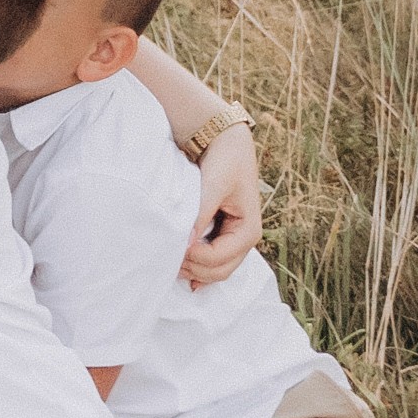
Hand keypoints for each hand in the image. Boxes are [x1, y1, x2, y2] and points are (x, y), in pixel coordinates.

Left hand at [179, 121, 266, 281]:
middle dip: (195, 270)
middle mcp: (245, 239)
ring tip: (171, 263)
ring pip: (216, 270)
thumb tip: (187, 243)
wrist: (226, 144)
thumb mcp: (214, 185)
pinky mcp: (224, 236)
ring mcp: (235, 240)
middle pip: (220, 271)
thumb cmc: (224, 162)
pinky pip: (213, 262)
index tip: (176, 246)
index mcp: (249, 229)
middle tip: (169, 261)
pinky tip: (184, 273)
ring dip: (195, 271)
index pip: (220, 257)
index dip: (196, 256)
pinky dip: (199, 269)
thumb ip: (201, 214)